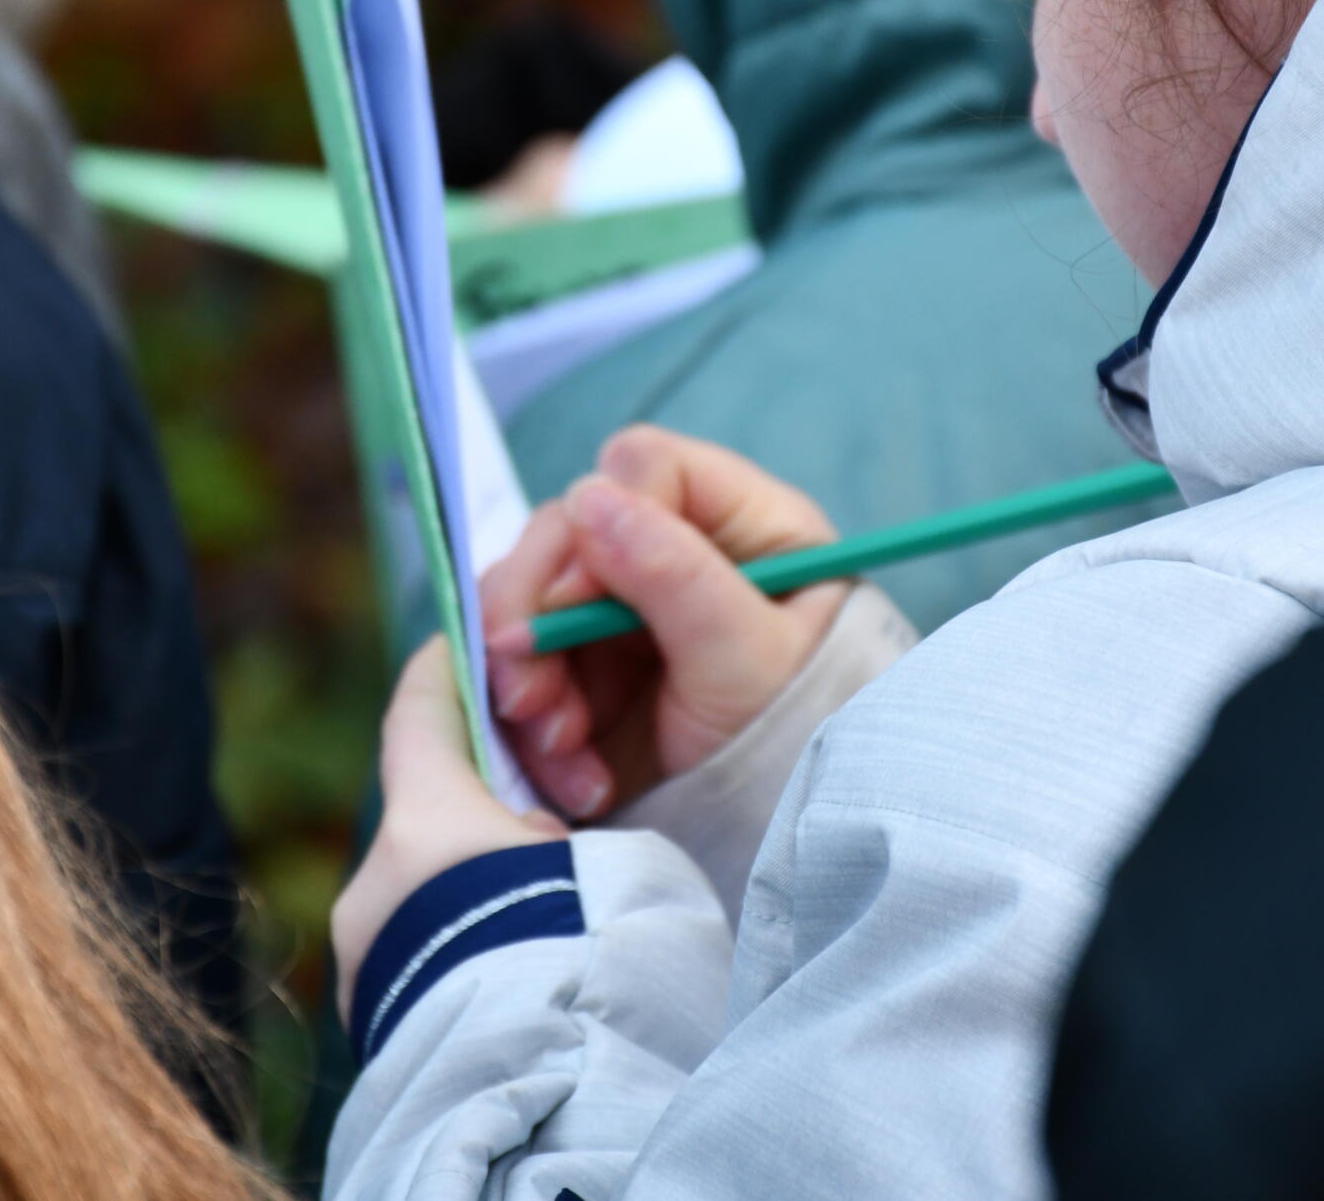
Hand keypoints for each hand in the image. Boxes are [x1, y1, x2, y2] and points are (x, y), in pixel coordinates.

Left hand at [331, 639, 565, 1023]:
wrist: (535, 1086)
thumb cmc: (573, 953)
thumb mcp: (597, 866)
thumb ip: (550, 836)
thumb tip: (528, 844)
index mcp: (424, 822)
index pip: (419, 717)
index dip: (439, 677)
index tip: (449, 647)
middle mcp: (373, 884)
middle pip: (425, 824)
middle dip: (477, 829)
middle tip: (547, 845)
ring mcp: (363, 959)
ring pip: (421, 903)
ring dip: (469, 905)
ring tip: (540, 935)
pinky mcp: (372, 1022)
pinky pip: (419, 964)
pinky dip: (458, 960)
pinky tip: (513, 989)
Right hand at [481, 426, 847, 820]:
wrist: (788, 853)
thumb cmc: (799, 742)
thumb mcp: (747, 660)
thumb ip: (674, 574)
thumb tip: (590, 497)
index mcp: (743, 526)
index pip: (646, 469)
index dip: (599, 519)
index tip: (570, 599)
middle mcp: (676, 556)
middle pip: (566, 531)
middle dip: (534, 613)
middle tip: (525, 691)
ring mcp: (625, 616)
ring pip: (529, 603)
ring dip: (527, 678)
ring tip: (561, 747)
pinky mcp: (590, 674)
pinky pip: (524, 671)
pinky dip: (535, 727)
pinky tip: (579, 779)